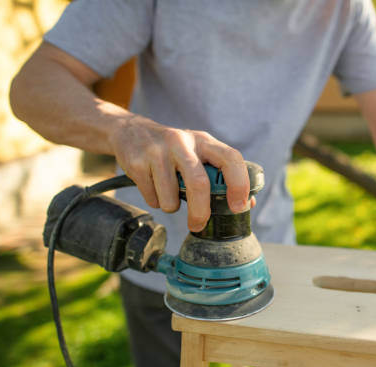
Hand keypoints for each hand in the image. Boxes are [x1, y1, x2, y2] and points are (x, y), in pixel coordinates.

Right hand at [108, 115, 249, 230]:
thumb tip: (246, 204)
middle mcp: (182, 143)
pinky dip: (156, 202)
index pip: (231, 158)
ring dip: (172, 206)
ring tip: (169, 195)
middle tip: (198, 225)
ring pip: (171, 197)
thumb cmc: (174, 150)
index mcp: (204, 141)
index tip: (239, 207)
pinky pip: (153, 199)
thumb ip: (221, 174)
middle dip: (201, 211)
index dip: (239, 184)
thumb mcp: (199, 153)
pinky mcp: (137, 163)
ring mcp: (158, 152)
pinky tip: (153, 186)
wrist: (129, 131)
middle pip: (199, 183)